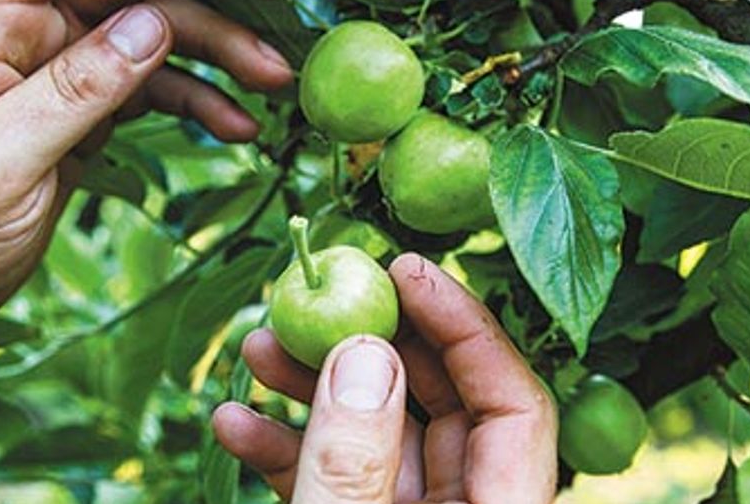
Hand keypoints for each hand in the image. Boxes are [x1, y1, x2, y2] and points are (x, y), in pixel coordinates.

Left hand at [0, 0, 303, 328]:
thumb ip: (72, 92)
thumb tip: (152, 25)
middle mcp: (31, 26)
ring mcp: (65, 63)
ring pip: (161, 24)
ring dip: (224, 46)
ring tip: (278, 81)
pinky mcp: (90, 104)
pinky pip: (160, 81)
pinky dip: (204, 99)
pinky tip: (240, 129)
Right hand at [212, 254, 557, 503]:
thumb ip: (355, 462)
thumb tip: (362, 350)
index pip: (513, 399)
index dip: (464, 324)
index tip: (402, 268)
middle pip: (443, 403)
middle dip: (375, 341)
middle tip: (321, 296)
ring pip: (380, 437)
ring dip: (317, 388)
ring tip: (258, 347)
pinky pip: (336, 482)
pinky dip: (290, 450)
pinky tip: (236, 421)